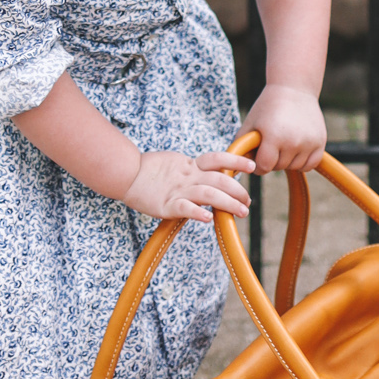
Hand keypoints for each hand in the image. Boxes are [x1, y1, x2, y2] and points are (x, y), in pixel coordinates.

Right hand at [123, 147, 253, 223]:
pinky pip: (185, 208)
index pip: (218, 159)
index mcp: (190, 165)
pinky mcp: (166, 205)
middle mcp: (188, 176)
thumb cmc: (150, 172)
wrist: (126, 174)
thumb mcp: (176, 165)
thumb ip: (193, 169)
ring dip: (228, 203)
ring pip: (209, 194)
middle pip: (219, 180)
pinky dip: (198, 213)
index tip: (251, 167)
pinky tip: (209, 219)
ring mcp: (178, 190)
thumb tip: (214, 173)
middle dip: (238, 190)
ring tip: (241, 212)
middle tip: (248, 201)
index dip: (236, 161)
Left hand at [247, 84, 325, 172]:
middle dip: (272, 160)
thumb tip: (236, 165)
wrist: (294, 88)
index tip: (257, 157)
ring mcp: (308, 143)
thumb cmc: (268, 105)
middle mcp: (293, 142)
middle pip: (279, 167)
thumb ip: (241, 144)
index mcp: (274, 137)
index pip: (264, 166)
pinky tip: (296, 150)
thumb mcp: (251, 122)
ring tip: (283, 144)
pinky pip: (310, 165)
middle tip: (271, 145)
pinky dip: (302, 162)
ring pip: (294, 167)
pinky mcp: (320, 142)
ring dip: (287, 161)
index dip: (258, 164)